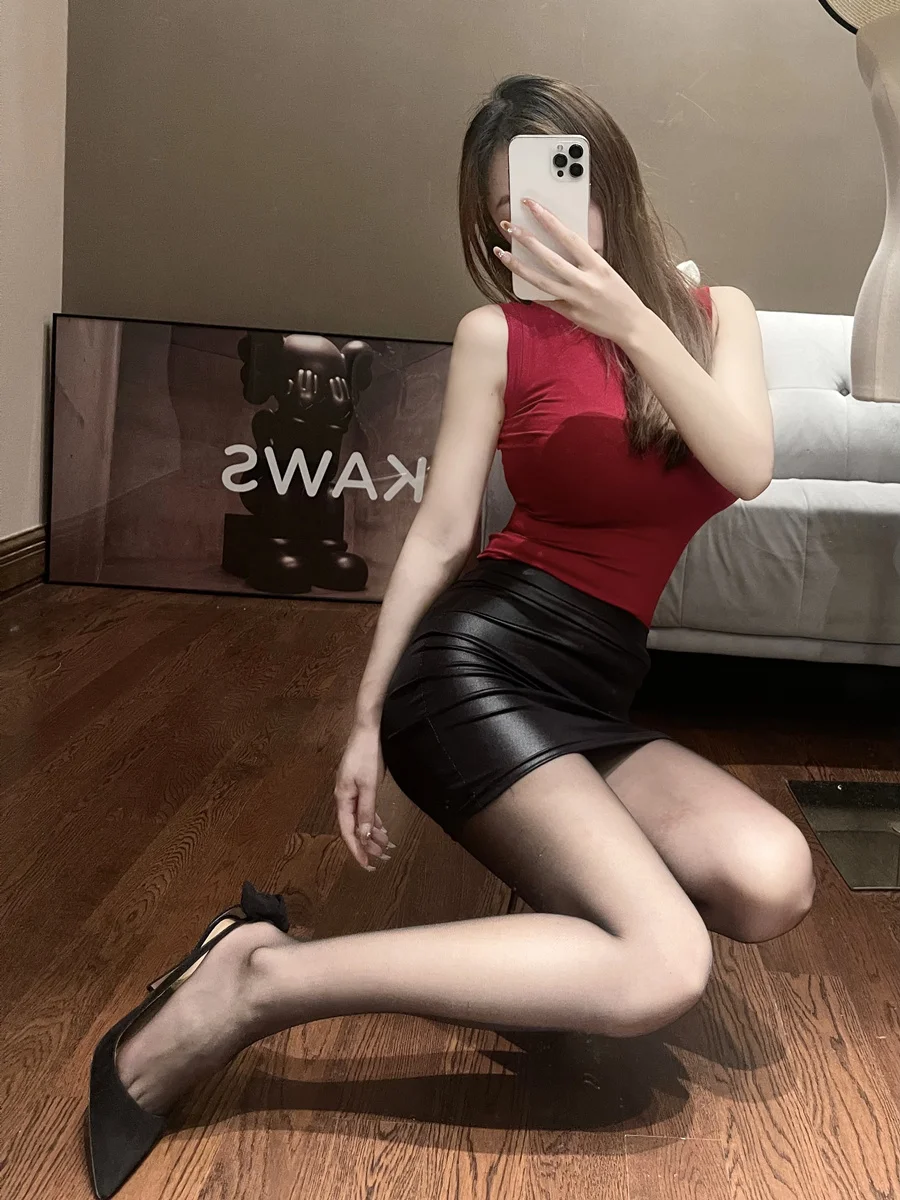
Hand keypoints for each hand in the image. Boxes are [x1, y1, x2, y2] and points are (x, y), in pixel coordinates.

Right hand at [334, 721, 393, 870]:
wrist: (366, 731)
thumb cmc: (367, 756)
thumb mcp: (369, 785)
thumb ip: (366, 811)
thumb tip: (364, 835)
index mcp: (343, 799)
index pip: (348, 832)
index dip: (357, 849)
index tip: (367, 865)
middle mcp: (344, 797)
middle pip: (354, 828)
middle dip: (367, 844)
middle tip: (382, 859)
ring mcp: (350, 791)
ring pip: (360, 819)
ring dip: (372, 833)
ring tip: (387, 846)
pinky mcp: (358, 785)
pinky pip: (364, 809)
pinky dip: (373, 819)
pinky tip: (382, 827)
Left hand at [496, 199, 648, 348]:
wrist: (631, 325)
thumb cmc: (620, 294)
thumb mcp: (606, 270)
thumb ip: (585, 259)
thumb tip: (561, 243)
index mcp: (597, 265)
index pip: (568, 237)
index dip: (548, 219)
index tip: (532, 206)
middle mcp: (585, 282)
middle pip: (549, 258)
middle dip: (527, 240)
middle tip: (509, 226)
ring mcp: (576, 299)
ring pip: (540, 280)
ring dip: (518, 266)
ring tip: (502, 253)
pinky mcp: (569, 314)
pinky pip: (545, 300)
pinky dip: (530, 290)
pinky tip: (515, 280)